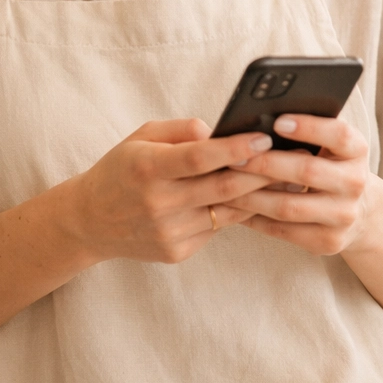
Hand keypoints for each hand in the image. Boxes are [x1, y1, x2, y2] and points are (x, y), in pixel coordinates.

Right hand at [66, 118, 273, 263]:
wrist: (90, 222)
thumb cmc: (122, 169)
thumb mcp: (142, 137)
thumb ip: (180, 130)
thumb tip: (219, 131)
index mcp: (146, 168)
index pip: (198, 157)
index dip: (234, 147)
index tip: (264, 136)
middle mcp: (157, 203)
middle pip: (221, 188)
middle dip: (261, 171)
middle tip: (292, 156)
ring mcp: (168, 232)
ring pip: (227, 211)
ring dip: (259, 194)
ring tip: (287, 175)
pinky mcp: (177, 252)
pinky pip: (217, 227)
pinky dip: (237, 211)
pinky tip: (256, 198)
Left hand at [224, 114, 373, 256]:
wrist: (359, 213)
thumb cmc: (330, 167)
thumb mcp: (330, 146)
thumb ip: (306, 130)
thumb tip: (259, 118)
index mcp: (356, 151)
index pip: (338, 135)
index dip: (309, 127)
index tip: (277, 121)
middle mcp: (355, 182)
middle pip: (307, 171)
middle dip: (265, 164)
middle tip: (233, 157)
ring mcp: (344, 215)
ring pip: (289, 206)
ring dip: (252, 195)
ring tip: (226, 184)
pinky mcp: (329, 242)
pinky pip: (284, 230)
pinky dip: (255, 218)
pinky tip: (236, 207)